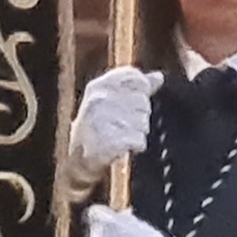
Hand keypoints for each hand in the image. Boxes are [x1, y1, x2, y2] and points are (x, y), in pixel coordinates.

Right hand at [64, 65, 158, 194]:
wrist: (78, 160)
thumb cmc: (97, 127)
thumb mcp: (110, 101)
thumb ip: (136, 88)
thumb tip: (159, 77)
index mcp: (97, 87)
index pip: (134, 77)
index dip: (142, 88)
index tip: (133, 102)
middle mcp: (98, 100)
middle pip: (142, 102)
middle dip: (139, 115)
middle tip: (121, 124)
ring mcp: (102, 121)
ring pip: (144, 122)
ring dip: (138, 132)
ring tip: (121, 136)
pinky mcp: (110, 141)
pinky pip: (140, 141)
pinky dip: (137, 146)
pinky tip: (125, 147)